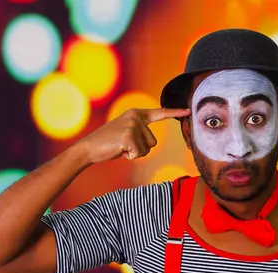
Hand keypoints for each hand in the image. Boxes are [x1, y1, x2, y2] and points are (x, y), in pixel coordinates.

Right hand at [75, 108, 190, 163]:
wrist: (89, 148)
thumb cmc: (109, 144)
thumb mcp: (127, 134)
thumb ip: (140, 133)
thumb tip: (151, 142)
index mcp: (136, 114)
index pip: (160, 113)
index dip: (175, 113)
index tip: (189, 111)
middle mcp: (136, 116)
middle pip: (153, 142)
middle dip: (140, 149)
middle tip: (123, 145)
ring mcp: (132, 125)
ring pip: (147, 149)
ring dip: (135, 153)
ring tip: (121, 147)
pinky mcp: (128, 136)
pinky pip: (139, 154)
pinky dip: (129, 157)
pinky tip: (119, 150)